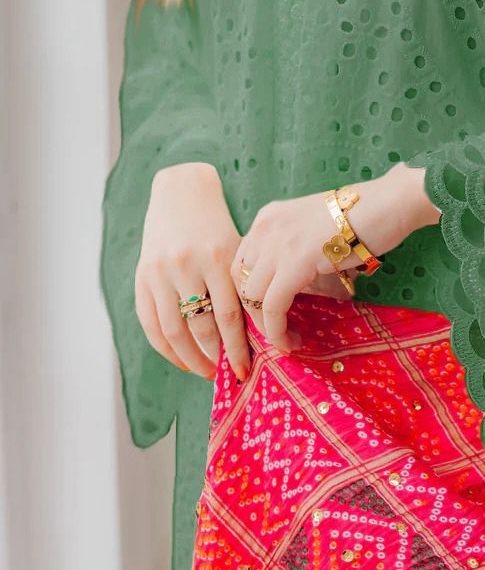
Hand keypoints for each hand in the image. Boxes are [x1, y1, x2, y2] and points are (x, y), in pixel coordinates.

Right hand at [135, 162, 251, 382]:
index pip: (228, 316)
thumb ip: (241, 288)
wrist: (182, 195)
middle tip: (229, 374)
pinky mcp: (142, 277)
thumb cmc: (218, 228)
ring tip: (208, 372)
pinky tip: (182, 360)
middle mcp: (185, 266)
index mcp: (215, 258)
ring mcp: (159, 273)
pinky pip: (150, 324)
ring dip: (192, 359)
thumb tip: (257, 338)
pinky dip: (166, 349)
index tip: (246, 370)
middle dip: (216, 357)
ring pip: (174, 330)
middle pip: (200, 327)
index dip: (236, 348)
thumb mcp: (236, 250)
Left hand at [231, 162, 439, 353]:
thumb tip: (291, 293)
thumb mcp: (314, 232)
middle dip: (253, 314)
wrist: (388, 203)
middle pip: (239, 281)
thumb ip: (295, 255)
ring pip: (251, 297)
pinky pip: (272, 305)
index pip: (241, 264)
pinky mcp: (295, 261)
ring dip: (266, 327)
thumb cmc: (363, 218)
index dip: (250, 296)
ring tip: (287, 340)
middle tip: (275, 333)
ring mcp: (277, 243)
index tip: (267, 317)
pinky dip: (277, 329)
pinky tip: (291, 341)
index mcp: (268, 218)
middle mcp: (265, 227)